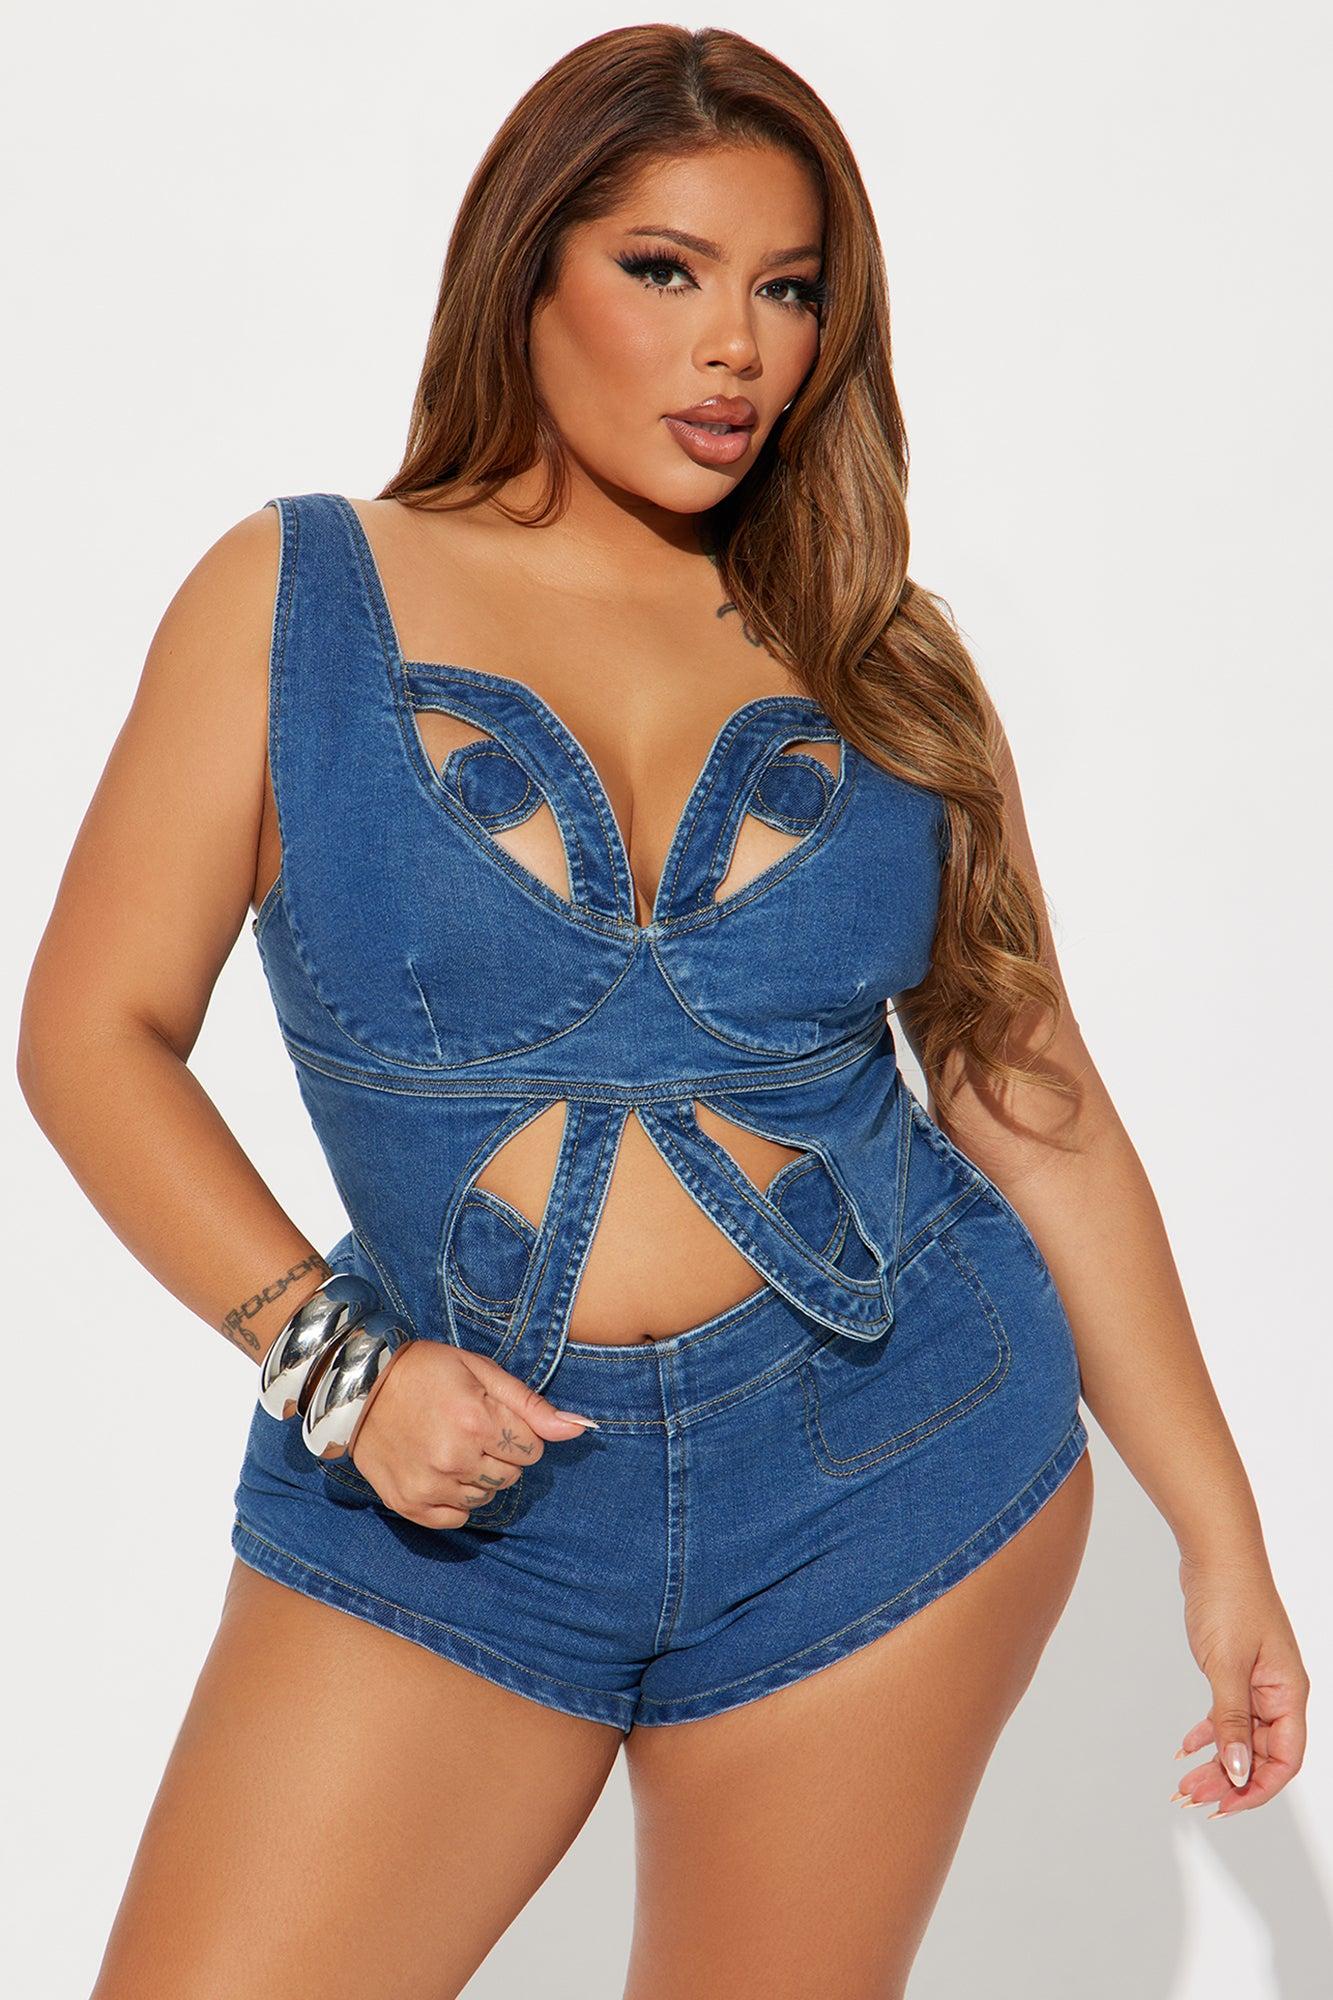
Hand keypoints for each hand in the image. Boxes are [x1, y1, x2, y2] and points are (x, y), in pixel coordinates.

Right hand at [346, 1339, 597, 1528]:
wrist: (359, 1387)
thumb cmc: (425, 1371)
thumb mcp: (481, 1372)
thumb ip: (531, 1405)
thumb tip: (580, 1429)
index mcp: (477, 1421)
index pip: (532, 1449)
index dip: (516, 1430)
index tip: (490, 1415)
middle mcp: (455, 1459)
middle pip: (512, 1476)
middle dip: (500, 1454)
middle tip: (468, 1429)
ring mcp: (430, 1486)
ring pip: (486, 1497)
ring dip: (477, 1476)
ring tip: (449, 1445)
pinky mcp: (409, 1505)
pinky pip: (456, 1517)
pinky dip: (454, 1498)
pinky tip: (438, 1469)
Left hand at [1172, 1550, 1309, 1817]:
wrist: (1214, 1551)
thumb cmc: (1229, 1599)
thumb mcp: (1226, 1666)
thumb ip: (1231, 1721)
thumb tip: (1238, 1773)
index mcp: (1288, 1693)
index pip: (1285, 1759)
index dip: (1258, 1789)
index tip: (1224, 1806)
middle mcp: (1279, 1691)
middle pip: (1260, 1752)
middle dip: (1228, 1780)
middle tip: (1190, 1797)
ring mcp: (1257, 1679)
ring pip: (1240, 1734)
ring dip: (1215, 1760)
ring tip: (1183, 1782)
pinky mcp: (1236, 1667)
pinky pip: (1227, 1711)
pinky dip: (1208, 1731)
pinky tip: (1186, 1746)